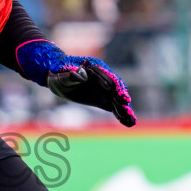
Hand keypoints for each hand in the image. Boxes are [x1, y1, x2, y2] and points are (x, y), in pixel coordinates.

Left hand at [14, 39, 136, 126]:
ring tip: (132, 120)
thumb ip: (70, 75)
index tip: (122, 97)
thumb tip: (80, 73)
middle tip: (127, 108)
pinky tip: (129, 123)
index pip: (108, 77)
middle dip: (122, 99)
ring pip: (118, 99)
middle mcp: (104, 77)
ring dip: (125, 110)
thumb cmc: (57, 74)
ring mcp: (105, 89)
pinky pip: (114, 107)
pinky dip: (121, 114)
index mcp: (95, 67)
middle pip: (116, 89)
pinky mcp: (104, 99)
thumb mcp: (60, 75)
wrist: (58, 79)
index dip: (116, 87)